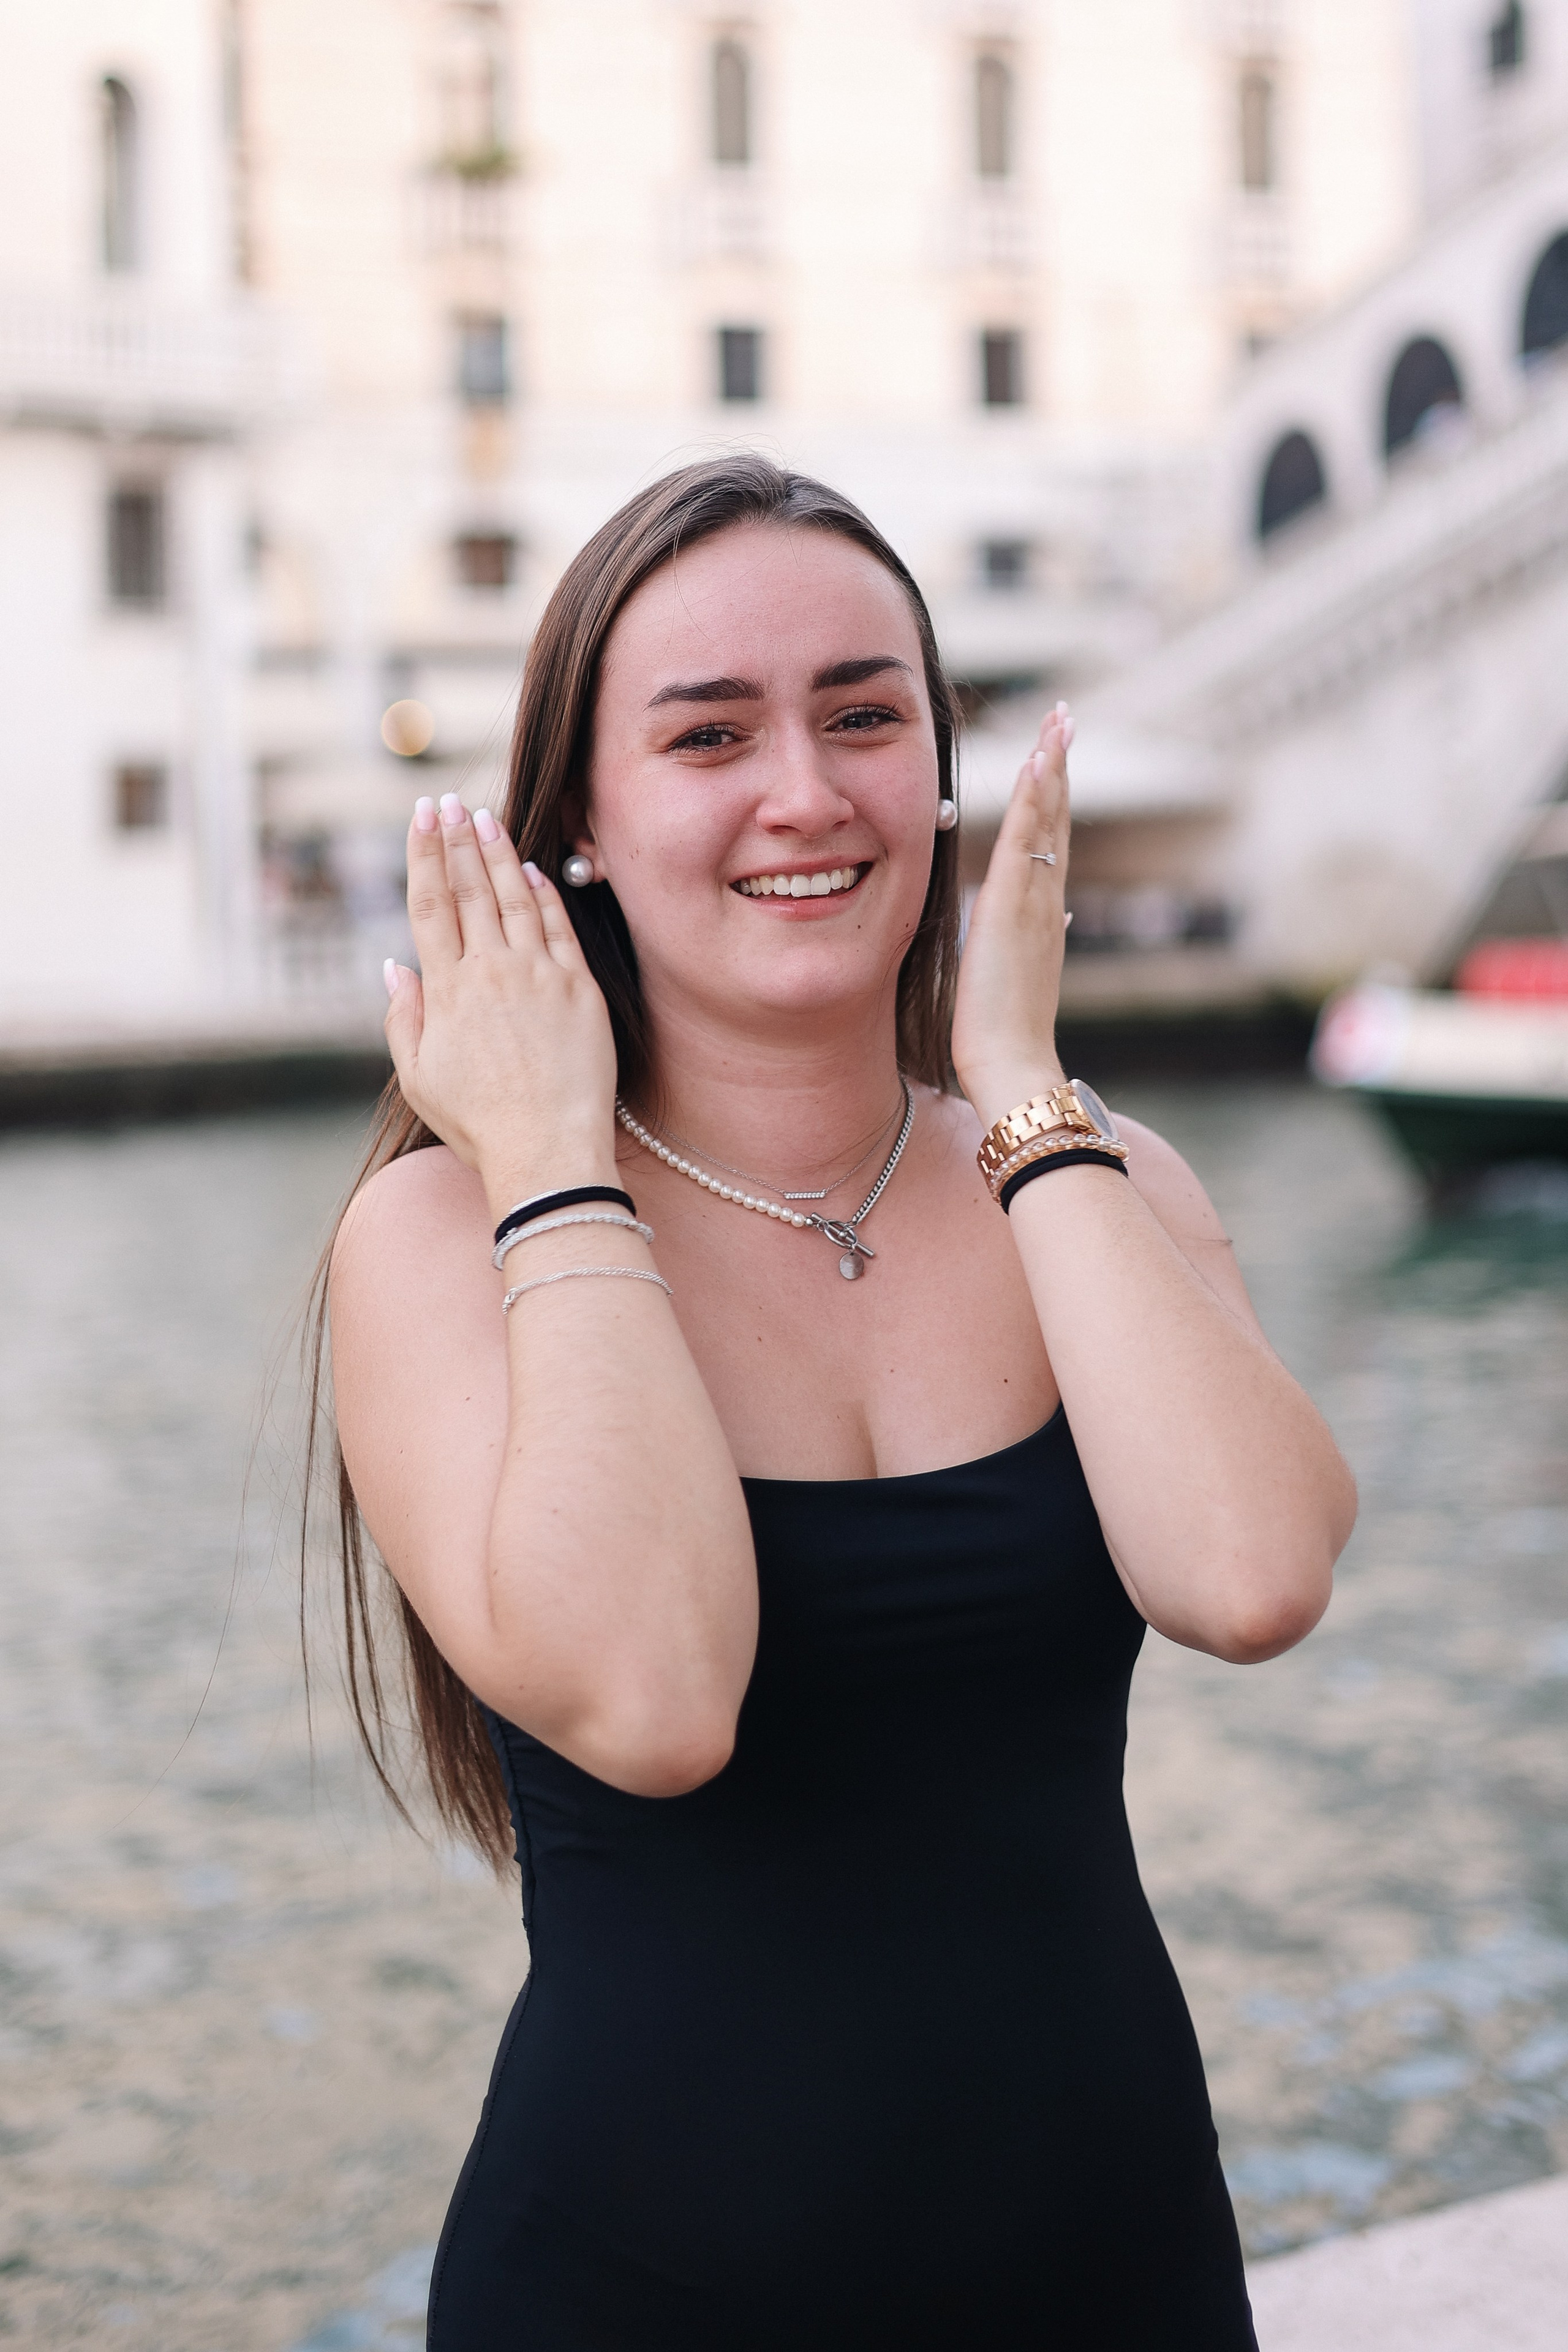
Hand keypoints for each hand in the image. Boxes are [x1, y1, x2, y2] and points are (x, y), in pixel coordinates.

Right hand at [384, 795, 619, 1212]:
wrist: (548, 1153)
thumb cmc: (480, 1125)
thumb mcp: (420, 1077)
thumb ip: (404, 1016)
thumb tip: (395, 965)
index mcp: (447, 990)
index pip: (430, 903)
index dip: (424, 854)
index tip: (422, 818)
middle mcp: (491, 972)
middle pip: (469, 889)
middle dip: (457, 839)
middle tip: (448, 800)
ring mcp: (539, 976)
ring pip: (514, 898)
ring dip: (498, 854)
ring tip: (485, 818)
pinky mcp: (580, 990)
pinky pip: (560, 929)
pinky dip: (546, 895)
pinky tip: (534, 870)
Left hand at [950, 703, 1073, 1128]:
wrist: (1012, 1065)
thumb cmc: (1005, 1035)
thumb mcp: (1018, 974)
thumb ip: (1034, 940)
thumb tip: (1057, 917)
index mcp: (1042, 915)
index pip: (1049, 842)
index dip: (1052, 795)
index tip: (1053, 752)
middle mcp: (1045, 901)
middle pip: (1056, 818)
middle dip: (1059, 764)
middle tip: (1065, 715)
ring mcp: (1033, 901)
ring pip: (1045, 820)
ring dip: (1050, 766)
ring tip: (1057, 720)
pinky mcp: (1012, 906)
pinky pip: (1025, 839)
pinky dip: (1033, 799)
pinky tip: (1038, 761)